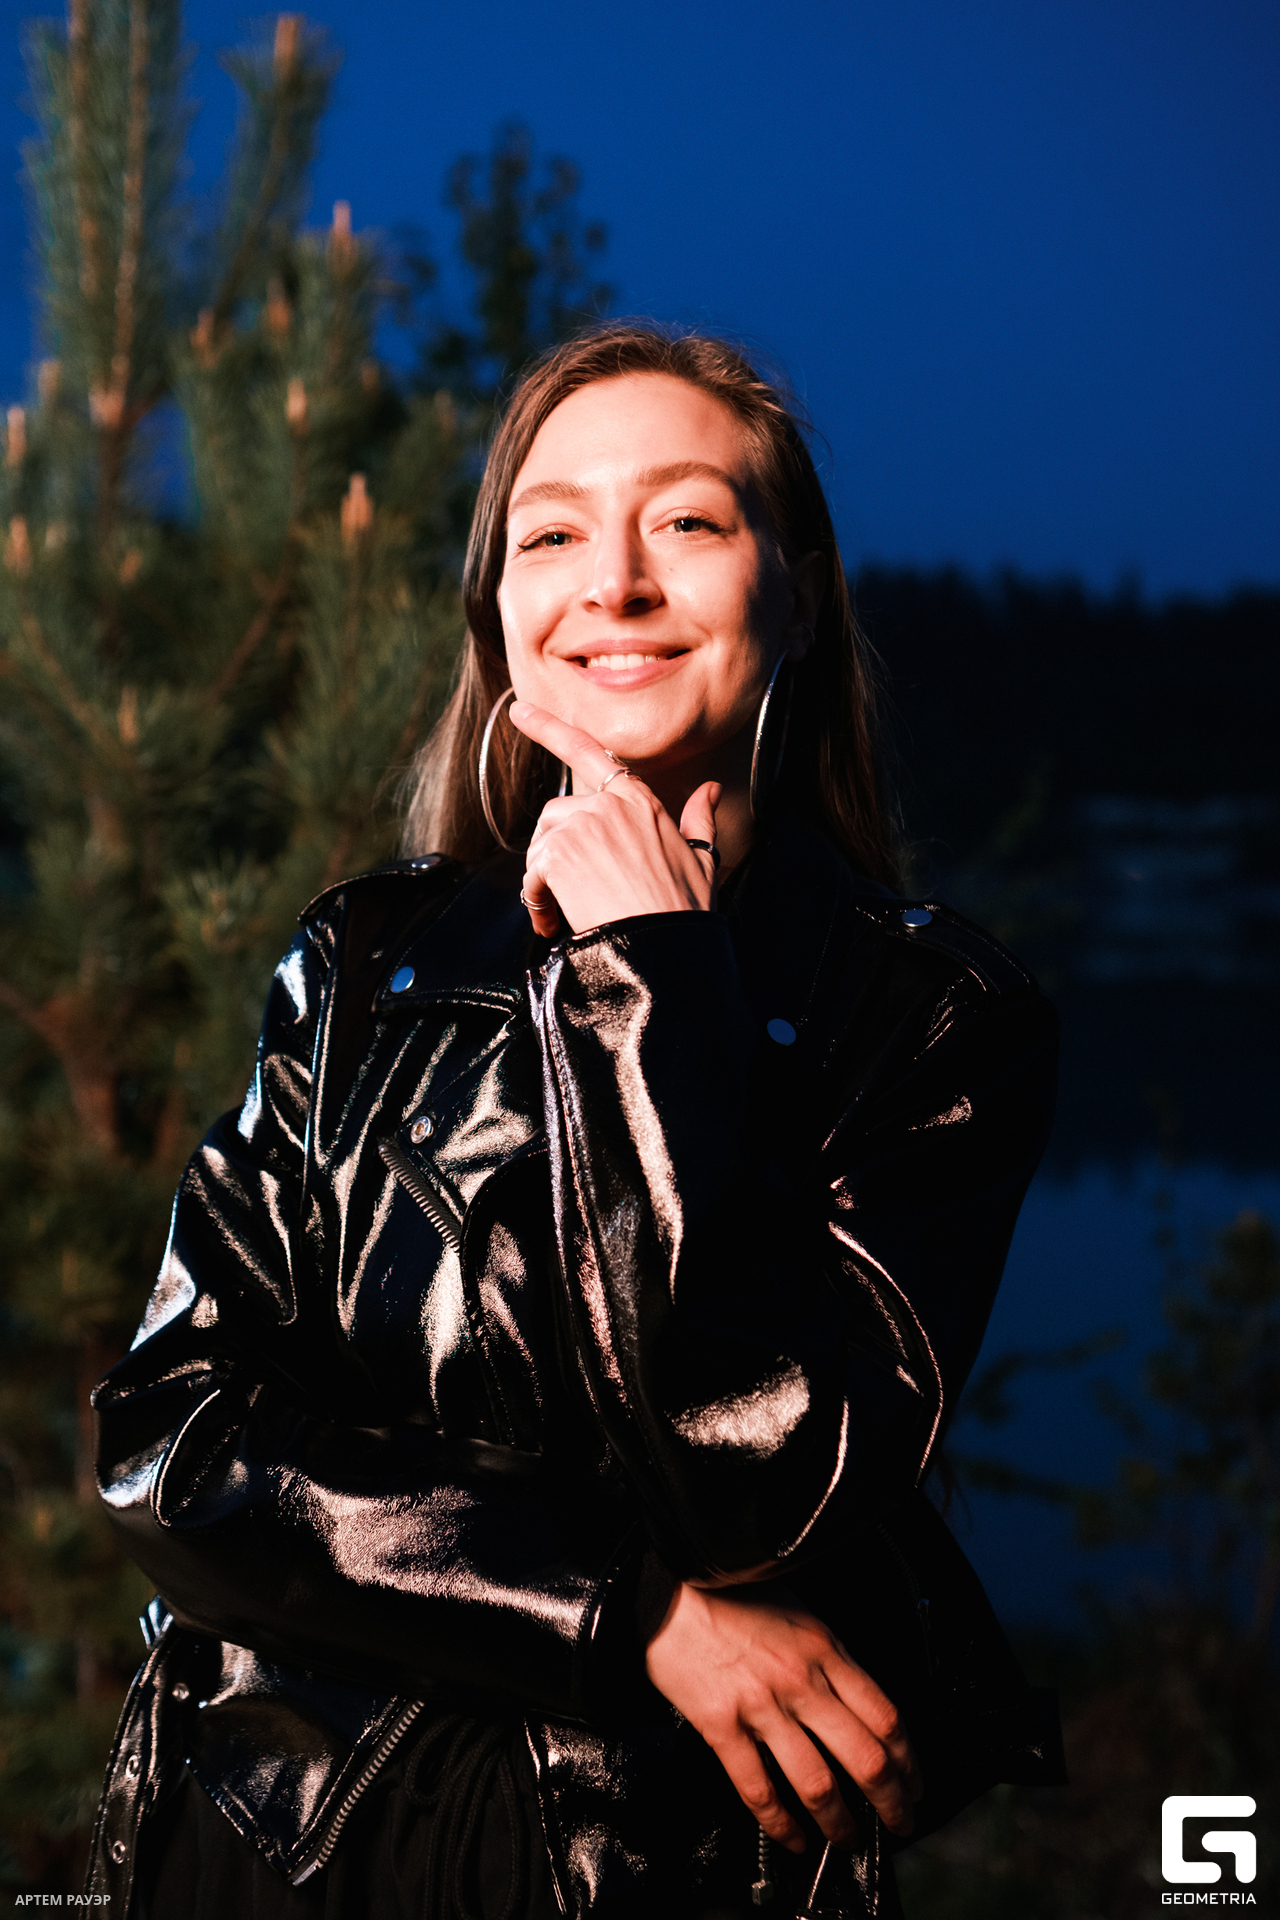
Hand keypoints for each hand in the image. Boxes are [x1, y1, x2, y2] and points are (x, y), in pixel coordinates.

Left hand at [508, 701, 718, 937]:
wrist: (662, 947)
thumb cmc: (682, 910)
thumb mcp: (702, 859)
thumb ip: (701, 819)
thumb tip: (710, 790)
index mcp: (639, 801)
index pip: (589, 752)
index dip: (550, 728)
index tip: (520, 711)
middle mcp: (608, 805)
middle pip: (557, 814)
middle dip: (556, 852)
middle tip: (569, 892)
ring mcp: (582, 826)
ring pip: (542, 843)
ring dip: (546, 879)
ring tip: (566, 910)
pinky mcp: (558, 853)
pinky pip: (532, 873)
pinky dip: (538, 900)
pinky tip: (556, 920)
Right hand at [644, 1581, 921, 1852]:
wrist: (669, 1590)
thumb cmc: (729, 1595)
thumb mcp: (796, 1613)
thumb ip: (827, 1657)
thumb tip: (854, 1702)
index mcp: (824, 1649)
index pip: (885, 1716)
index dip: (909, 1761)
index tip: (914, 1783)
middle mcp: (800, 1680)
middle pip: (865, 1757)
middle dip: (891, 1802)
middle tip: (899, 1823)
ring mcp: (761, 1705)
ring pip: (818, 1784)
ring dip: (840, 1824)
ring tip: (847, 1841)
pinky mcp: (721, 1726)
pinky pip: (759, 1789)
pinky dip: (781, 1825)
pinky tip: (793, 1838)